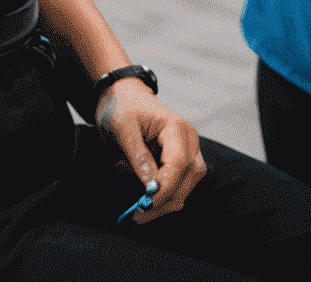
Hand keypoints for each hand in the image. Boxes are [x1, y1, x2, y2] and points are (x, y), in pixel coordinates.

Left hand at [95, 79, 206, 222]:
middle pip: (187, 180)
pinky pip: (177, 185)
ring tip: (136, 197)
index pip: (179, 164)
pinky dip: (161, 195)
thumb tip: (151, 186)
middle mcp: (188, 140)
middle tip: (137, 214)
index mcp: (177, 128)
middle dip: (164, 200)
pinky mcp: (180, 161)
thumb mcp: (123, 128)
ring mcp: (186, 151)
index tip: (144, 204)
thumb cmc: (122, 107)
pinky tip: (142, 190)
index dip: (164, 188)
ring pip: (185, 187)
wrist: (122, 96)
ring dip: (162, 200)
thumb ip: (138, 157)